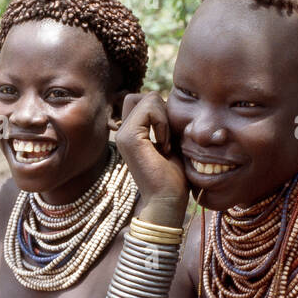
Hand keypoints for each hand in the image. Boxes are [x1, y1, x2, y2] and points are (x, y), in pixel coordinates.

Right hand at [116, 93, 187, 218]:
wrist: (167, 201)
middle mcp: (122, 132)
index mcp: (131, 133)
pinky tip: (165, 144)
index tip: (169, 138)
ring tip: (166, 142)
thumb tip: (170, 100)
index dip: (162, 111)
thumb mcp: (172, 141)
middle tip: (168, 136)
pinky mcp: (128, 138)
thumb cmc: (174, 177)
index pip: (143, 100)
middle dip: (161, 109)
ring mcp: (123, 134)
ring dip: (164, 117)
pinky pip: (149, 107)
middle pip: (141, 95)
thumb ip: (166, 122)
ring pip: (146, 97)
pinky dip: (163, 122)